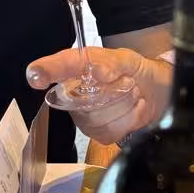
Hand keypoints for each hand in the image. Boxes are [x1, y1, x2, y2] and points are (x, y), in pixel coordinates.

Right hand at [25, 48, 171, 144]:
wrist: (157, 90)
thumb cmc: (136, 70)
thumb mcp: (128, 59)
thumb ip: (112, 62)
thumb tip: (96, 71)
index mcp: (78, 67)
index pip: (57, 67)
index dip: (45, 71)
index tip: (36, 76)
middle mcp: (75, 93)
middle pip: (83, 100)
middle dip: (113, 91)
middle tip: (128, 82)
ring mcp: (84, 116)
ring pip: (98, 118)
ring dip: (124, 105)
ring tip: (132, 94)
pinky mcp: (98, 133)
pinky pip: (109, 132)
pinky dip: (129, 120)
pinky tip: (133, 109)